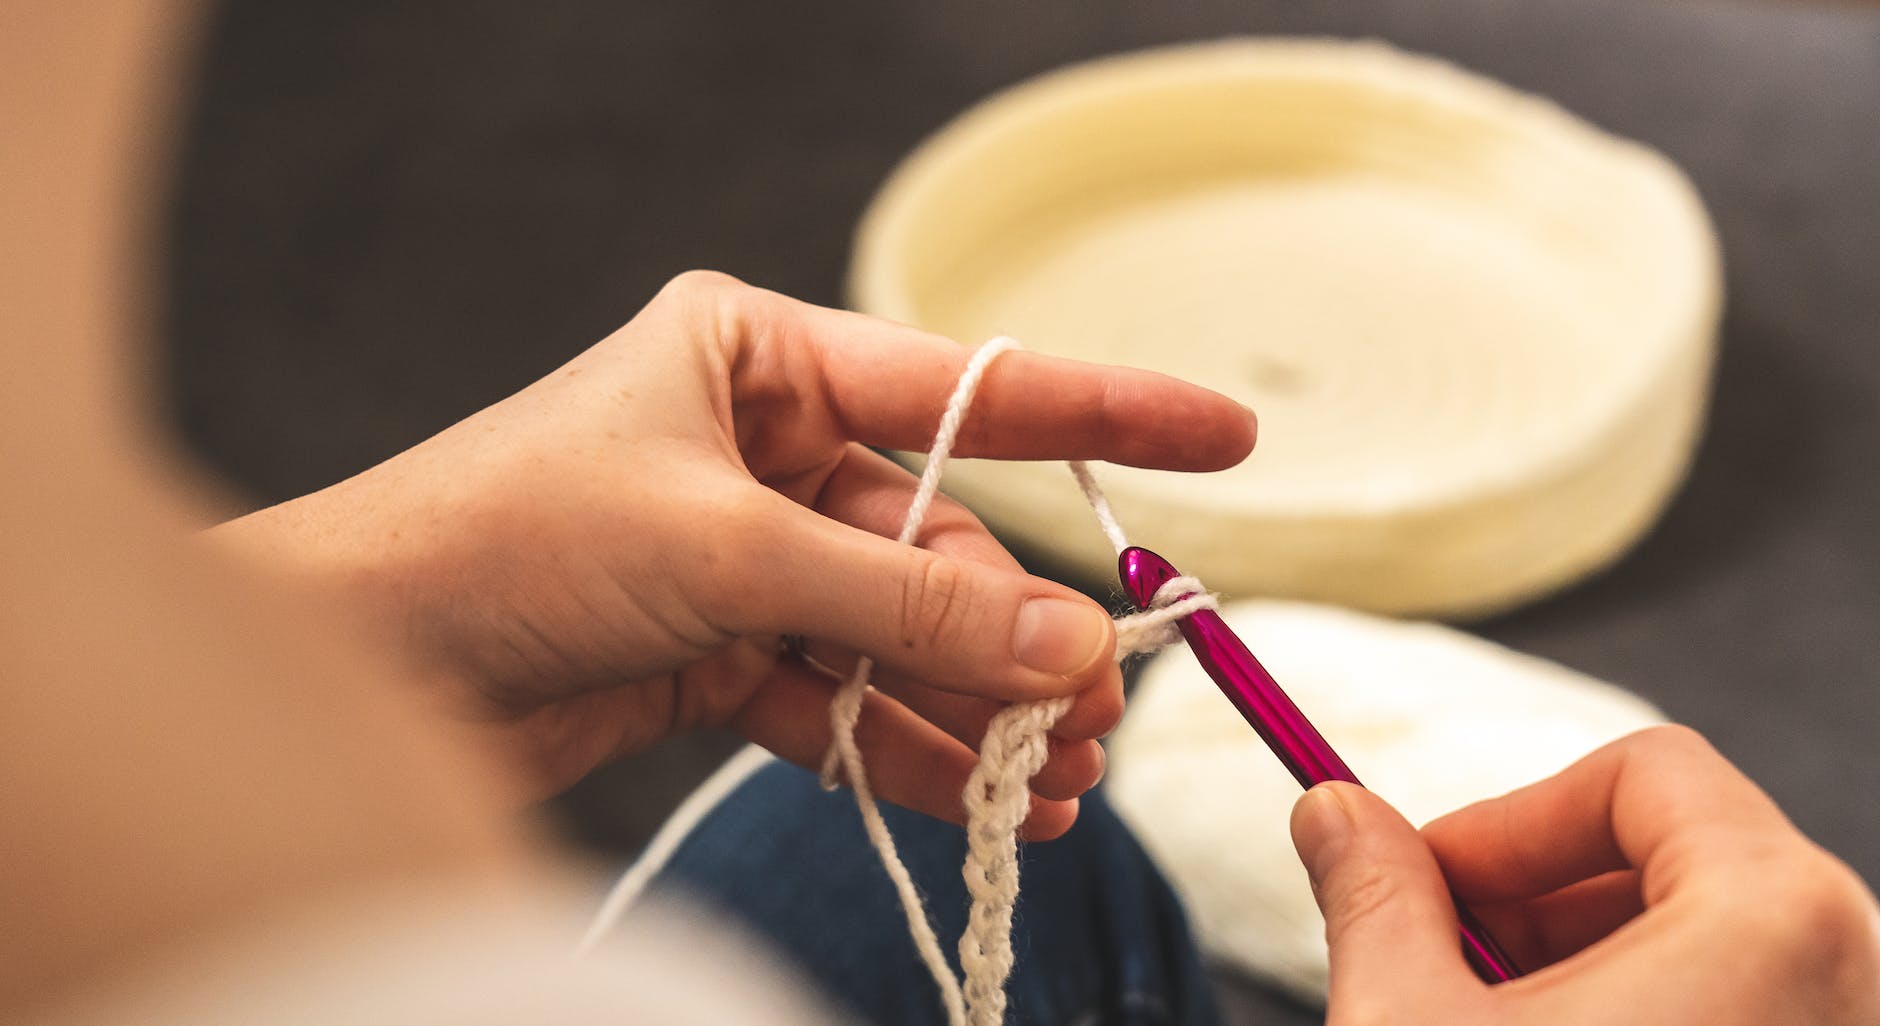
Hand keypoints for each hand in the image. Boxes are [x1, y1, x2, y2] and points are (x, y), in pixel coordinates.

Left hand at [216, 271, 1255, 833]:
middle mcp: (759, 449)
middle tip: (1097, 709)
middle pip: (938, 543)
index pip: (968, 387)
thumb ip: (903, 601)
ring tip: (1058, 778)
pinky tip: (984, 797)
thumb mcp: (724, 554)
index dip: (1107, 409)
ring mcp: (743, 556)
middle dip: (1017, 631)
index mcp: (756, 358)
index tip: (1228, 433)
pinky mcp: (719, 649)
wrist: (355, 661)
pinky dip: (906, 748)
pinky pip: (844, 698)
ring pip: (900, 633)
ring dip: (976, 707)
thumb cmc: (499, 541)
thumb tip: (1066, 640)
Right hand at [1290, 725, 1879, 1023]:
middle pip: (1679, 855)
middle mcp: (1852, 974)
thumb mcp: (1409, 1023)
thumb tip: (1332, 812)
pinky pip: (1738, 1012)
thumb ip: (1375, 895)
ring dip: (1577, 962)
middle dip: (1536, 895)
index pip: (1644, 772)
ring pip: (1707, 942)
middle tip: (1441, 953)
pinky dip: (1637, 1016)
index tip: (1429, 873)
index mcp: (1776, 920)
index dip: (1511, 816)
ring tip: (1482, 1021)